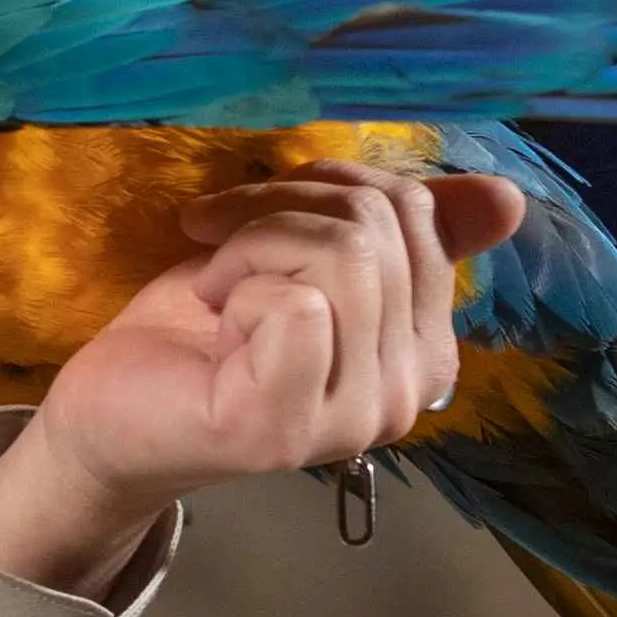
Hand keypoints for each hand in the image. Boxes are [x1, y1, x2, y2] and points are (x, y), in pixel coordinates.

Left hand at [0, 162, 528, 592]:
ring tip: (216, 287)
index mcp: (424, 351)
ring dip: (253, 244)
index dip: (329, 186)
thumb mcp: (302, 252)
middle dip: (281, 209)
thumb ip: (396, 227)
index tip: (258, 212)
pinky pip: (299, 302)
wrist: (108, 411)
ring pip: (345, 255)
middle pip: (380, 227)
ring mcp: (355, 419)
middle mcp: (408, 394)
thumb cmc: (203, 330)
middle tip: (220, 245)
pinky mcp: (291, 429)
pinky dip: (236, 283)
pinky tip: (213, 325)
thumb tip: (508, 199)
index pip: (419, 216)